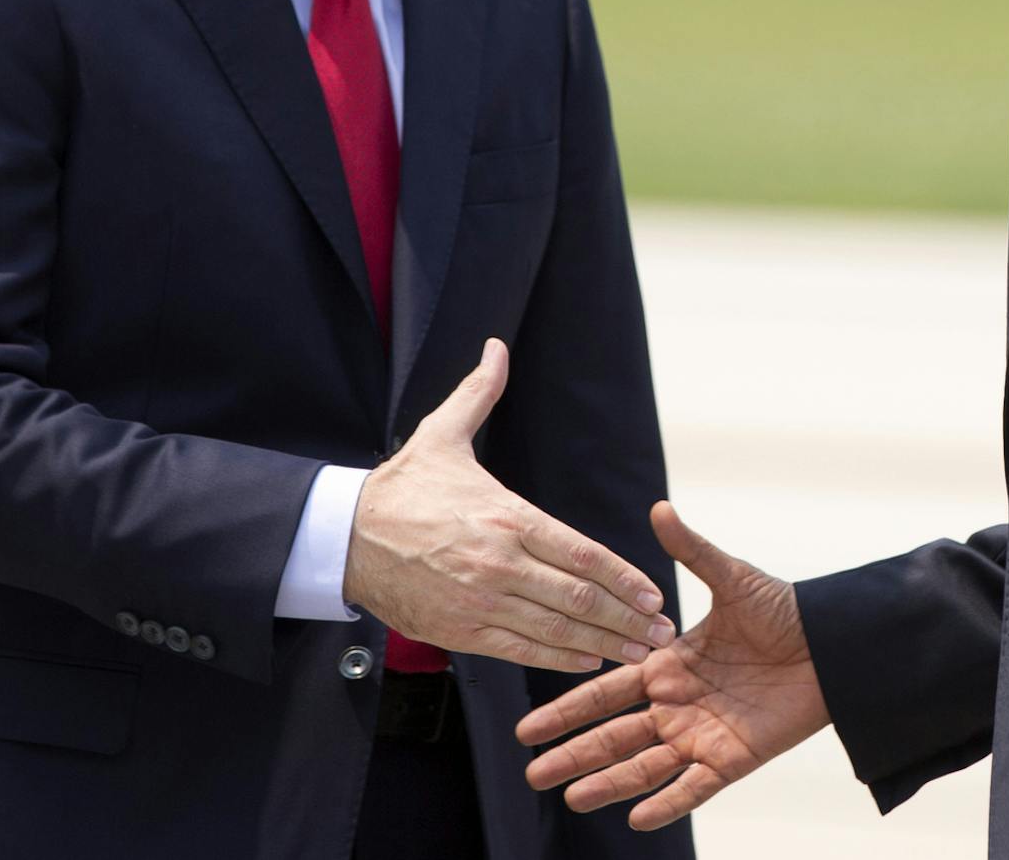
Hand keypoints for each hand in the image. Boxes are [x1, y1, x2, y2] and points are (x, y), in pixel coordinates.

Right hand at [343, 338, 675, 670]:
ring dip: (604, 644)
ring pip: (556, 630)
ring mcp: (482, 601)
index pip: (581, 552)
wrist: (344, 536)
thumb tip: (495, 346)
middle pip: (579, 597)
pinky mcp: (462, 631)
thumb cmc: (402, 487)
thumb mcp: (442, 433)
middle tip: (664, 634)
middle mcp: (501, 562)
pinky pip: (521, 650)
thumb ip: (479, 393)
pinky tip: (588, 660)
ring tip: (639, 655)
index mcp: (507, 516)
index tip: (654, 594)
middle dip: (627, 618)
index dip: (624, 577)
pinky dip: (559, 659)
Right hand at [517, 501, 829, 829]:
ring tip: (572, 798)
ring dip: (610, 782)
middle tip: (532, 774)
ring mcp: (702, 735)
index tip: (528, 726)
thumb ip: (692, 550)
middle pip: (614, 735)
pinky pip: (695, 787)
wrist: (833, 644)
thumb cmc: (784, 610)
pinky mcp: (733, 759)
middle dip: (573, 754)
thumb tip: (659, 507)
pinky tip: (638, 819)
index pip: (606, 690)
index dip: (568, 709)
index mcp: (669, 664)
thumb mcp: (731, 579)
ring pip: (645, 766)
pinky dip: (669, 803)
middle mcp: (677, 705)